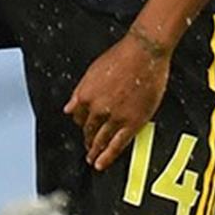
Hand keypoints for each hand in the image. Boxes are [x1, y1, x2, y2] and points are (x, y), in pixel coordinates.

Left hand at [66, 27, 171, 170]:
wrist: (145, 51)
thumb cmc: (122, 56)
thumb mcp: (92, 71)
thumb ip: (80, 92)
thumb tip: (69, 109)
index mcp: (85, 95)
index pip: (78, 116)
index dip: (81, 123)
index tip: (84, 128)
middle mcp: (96, 108)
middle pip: (88, 130)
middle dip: (87, 140)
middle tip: (87, 148)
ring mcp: (114, 117)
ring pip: (100, 139)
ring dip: (95, 151)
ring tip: (93, 159)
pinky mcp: (132, 122)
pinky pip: (117, 144)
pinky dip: (108, 156)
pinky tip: (102, 163)